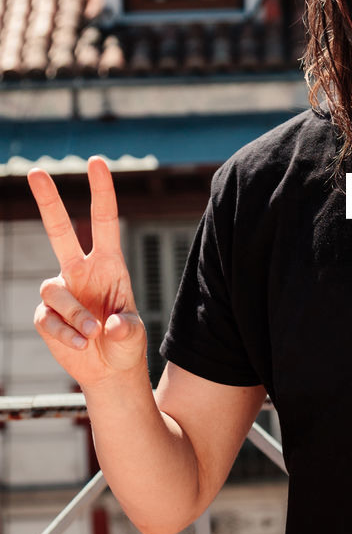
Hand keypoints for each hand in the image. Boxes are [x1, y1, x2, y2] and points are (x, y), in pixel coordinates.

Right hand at [28, 157, 147, 386]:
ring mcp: (62, 292)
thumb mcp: (133, 334)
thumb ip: (126, 328)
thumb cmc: (125, 343)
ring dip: (75, 315)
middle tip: (36, 171)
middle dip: (48, 201)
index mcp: (109, 264)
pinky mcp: (46, 315)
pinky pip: (48, 318)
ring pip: (54, 289)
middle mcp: (81, 271)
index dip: (101, 192)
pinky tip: (80, 346)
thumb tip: (108, 325)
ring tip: (93, 335)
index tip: (96, 162)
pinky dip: (65, 334)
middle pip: (59, 231)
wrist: (109, 371)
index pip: (103, 221)